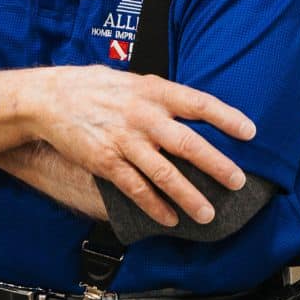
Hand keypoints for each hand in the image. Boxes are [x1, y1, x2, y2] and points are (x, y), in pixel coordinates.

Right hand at [23, 66, 255, 227]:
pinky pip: (135, 188)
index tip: (249, 131)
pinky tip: (168, 218)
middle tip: (238, 181)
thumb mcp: (130, 80)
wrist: (49, 98)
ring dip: (189, 196)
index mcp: (151, 90)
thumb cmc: (92, 86)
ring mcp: (123, 140)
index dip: (225, 117)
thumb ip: (158, 95)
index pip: (197, 102)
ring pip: (164, 173)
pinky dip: (154, 206)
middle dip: (216, 164)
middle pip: (187, 143)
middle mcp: (141, 115)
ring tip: (208, 214)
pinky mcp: (105, 162)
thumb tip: (187, 107)